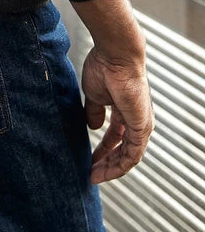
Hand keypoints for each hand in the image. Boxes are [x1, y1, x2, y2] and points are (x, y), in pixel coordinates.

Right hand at [80, 46, 154, 184]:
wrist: (115, 56)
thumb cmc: (104, 67)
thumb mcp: (94, 95)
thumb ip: (94, 112)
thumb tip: (93, 127)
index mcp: (124, 111)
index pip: (116, 137)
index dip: (103, 150)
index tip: (89, 160)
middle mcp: (136, 120)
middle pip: (122, 150)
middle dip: (106, 163)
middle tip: (91, 172)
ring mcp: (141, 125)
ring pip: (128, 156)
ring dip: (111, 168)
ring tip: (95, 176)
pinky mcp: (142, 128)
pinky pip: (132, 155)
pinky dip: (119, 166)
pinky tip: (105, 170)